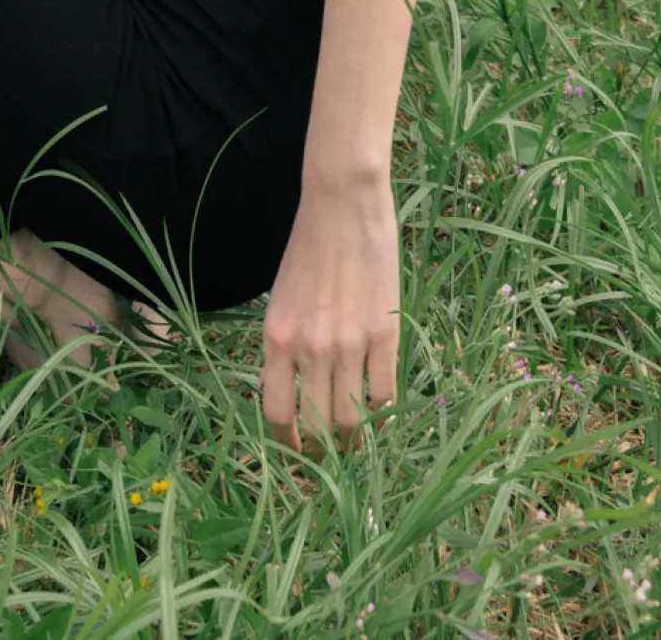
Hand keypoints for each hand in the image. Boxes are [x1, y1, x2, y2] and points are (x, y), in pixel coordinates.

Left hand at [258, 176, 399, 456]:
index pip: (277, 414)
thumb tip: (297, 397)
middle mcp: (309, 348)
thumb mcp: (281, 300)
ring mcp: (349, 343)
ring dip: (354, 439)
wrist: (342, 204)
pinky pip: (384, 395)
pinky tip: (381, 412)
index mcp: (276, 338)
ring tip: (357, 439)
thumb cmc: (308, 249)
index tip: (297, 454)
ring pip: (351, 419)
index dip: (288, 445)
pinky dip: (383, 413)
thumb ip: (286, 348)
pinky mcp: (384, 334)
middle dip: (323, 451)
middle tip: (331, 456)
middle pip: (317, 426)